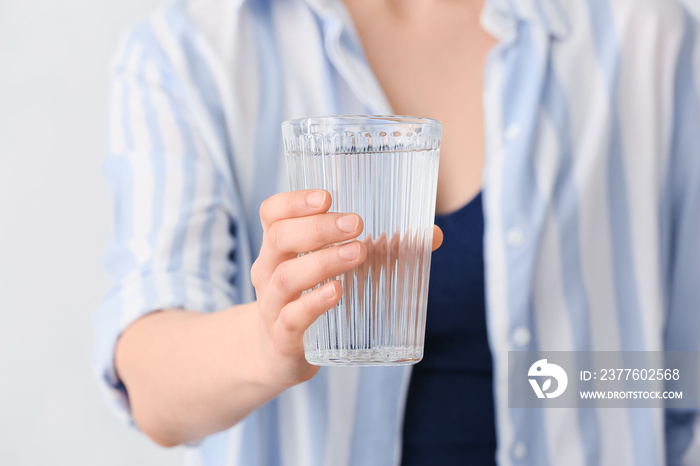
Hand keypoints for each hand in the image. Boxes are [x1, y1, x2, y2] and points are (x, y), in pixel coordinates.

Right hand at [250, 190, 366, 386]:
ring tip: (357, 252)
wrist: (277, 355)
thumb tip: (432, 235)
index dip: (293, 201)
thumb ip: (378, 251)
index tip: (327, 196)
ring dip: (323, 261)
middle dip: (318, 227)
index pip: (271, 213)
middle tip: (356, 223)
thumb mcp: (331, 271)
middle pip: (279, 238)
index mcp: (279, 248)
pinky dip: (314, 303)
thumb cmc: (309, 299)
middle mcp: (268, 271)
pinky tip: (337, 292)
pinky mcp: (282, 337)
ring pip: (287, 277)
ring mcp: (272, 305)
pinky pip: (292, 317)